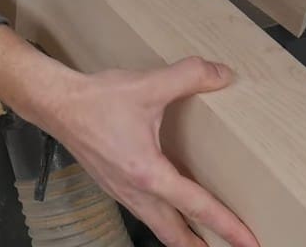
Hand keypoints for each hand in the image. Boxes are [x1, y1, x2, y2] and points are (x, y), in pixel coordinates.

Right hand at [44, 59, 258, 246]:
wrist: (56, 104)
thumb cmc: (96, 100)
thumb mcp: (147, 85)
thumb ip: (188, 76)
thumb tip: (222, 75)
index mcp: (148, 173)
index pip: (196, 206)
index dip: (227, 226)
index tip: (249, 243)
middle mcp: (135, 191)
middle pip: (173, 233)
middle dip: (199, 246)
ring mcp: (120, 191)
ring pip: (156, 225)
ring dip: (180, 235)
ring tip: (200, 238)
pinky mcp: (111, 183)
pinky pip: (142, 211)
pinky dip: (161, 219)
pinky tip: (165, 206)